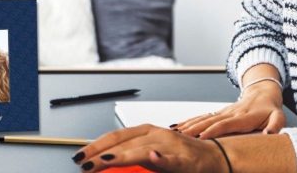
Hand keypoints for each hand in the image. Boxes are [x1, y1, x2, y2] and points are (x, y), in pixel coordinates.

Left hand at [73, 124, 225, 171]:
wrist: (216, 158)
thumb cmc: (183, 157)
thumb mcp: (154, 153)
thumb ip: (133, 155)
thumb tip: (106, 161)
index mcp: (148, 131)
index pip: (116, 136)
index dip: (96, 144)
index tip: (80, 155)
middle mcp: (157, 134)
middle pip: (124, 141)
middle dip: (101, 152)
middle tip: (83, 163)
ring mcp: (171, 145)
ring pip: (142, 149)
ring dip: (121, 155)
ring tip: (102, 161)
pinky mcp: (184, 160)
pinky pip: (170, 159)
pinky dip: (159, 158)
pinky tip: (152, 157)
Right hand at [176, 82, 284, 138]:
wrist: (263, 92)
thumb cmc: (270, 108)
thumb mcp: (278, 116)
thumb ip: (275, 125)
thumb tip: (270, 134)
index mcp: (244, 116)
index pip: (227, 123)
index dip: (214, 130)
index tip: (202, 137)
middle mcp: (230, 113)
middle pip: (210, 120)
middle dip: (195, 128)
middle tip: (181, 136)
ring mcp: (223, 112)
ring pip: (203, 118)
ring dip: (188, 124)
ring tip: (174, 131)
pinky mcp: (219, 113)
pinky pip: (202, 117)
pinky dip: (189, 121)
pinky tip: (177, 126)